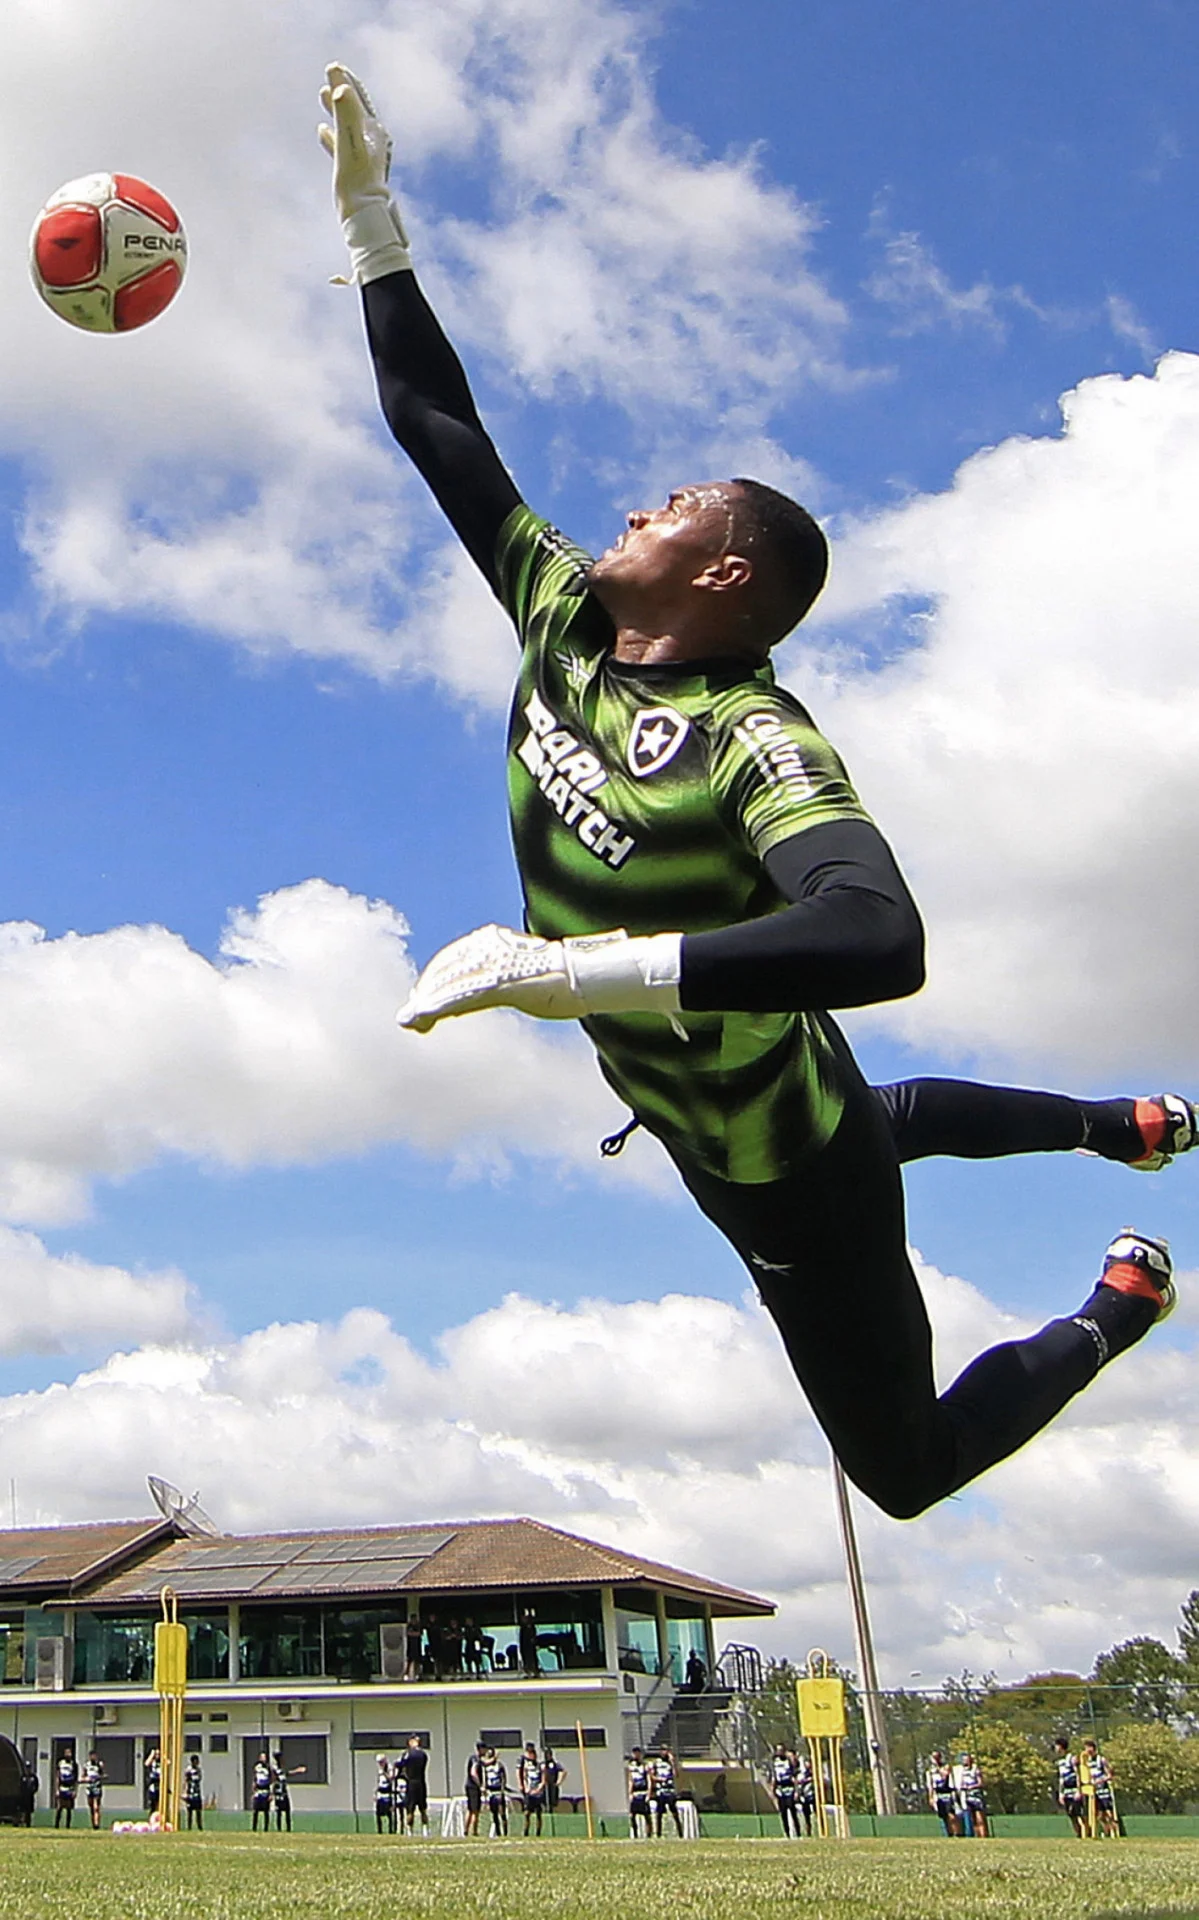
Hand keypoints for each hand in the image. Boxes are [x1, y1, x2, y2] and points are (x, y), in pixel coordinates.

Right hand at [318, 64, 392, 218]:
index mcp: (372, 130)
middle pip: (355, 107)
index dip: (347, 81)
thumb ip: (346, 113)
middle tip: (331, 73)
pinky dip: (332, 133)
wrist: (363, 214)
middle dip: (343, 90)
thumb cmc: (358, 181)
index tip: (334, 68)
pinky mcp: (354, 168)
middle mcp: (371, 139)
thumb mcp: (350, 142)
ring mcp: (363, 154)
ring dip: (336, 108)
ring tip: (323, 94)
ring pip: (347, 123)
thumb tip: (341, 87)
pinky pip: (341, 144)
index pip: (358, 97)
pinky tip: (321, 130)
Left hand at [397, 924, 682, 1031]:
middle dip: (426, 994)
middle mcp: (488, 948)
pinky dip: (435, 1009)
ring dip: (424, 1006)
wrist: (590, 975)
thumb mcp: (528, 974)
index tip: (422, 1001)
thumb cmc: (565, 977)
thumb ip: (505, 980)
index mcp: (494, 941)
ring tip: (410, 1023)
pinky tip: (420, 1020)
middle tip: (409, 1018)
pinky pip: (459, 998)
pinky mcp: (499, 983)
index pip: (455, 960)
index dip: (436, 980)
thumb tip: (495, 989)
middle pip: (446, 971)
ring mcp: (493, 965)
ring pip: (447, 986)